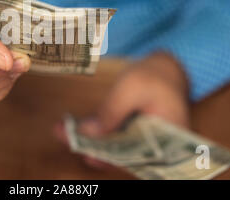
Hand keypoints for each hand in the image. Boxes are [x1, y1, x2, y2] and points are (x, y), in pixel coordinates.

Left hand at [54, 52, 189, 166]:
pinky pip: (110, 141)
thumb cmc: (153, 76)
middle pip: (121, 156)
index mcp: (169, 142)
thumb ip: (112, 111)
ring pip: (112, 150)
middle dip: (91, 148)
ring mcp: (143, 146)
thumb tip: (88, 134)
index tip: (87, 154)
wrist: (165, 71)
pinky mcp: (131, 139)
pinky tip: (69, 128)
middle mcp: (158, 151)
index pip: (138, 157)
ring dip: (86, 142)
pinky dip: (92, 135)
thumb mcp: (132, 87)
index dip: (111, 158)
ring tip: (61, 130)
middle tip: (63, 135)